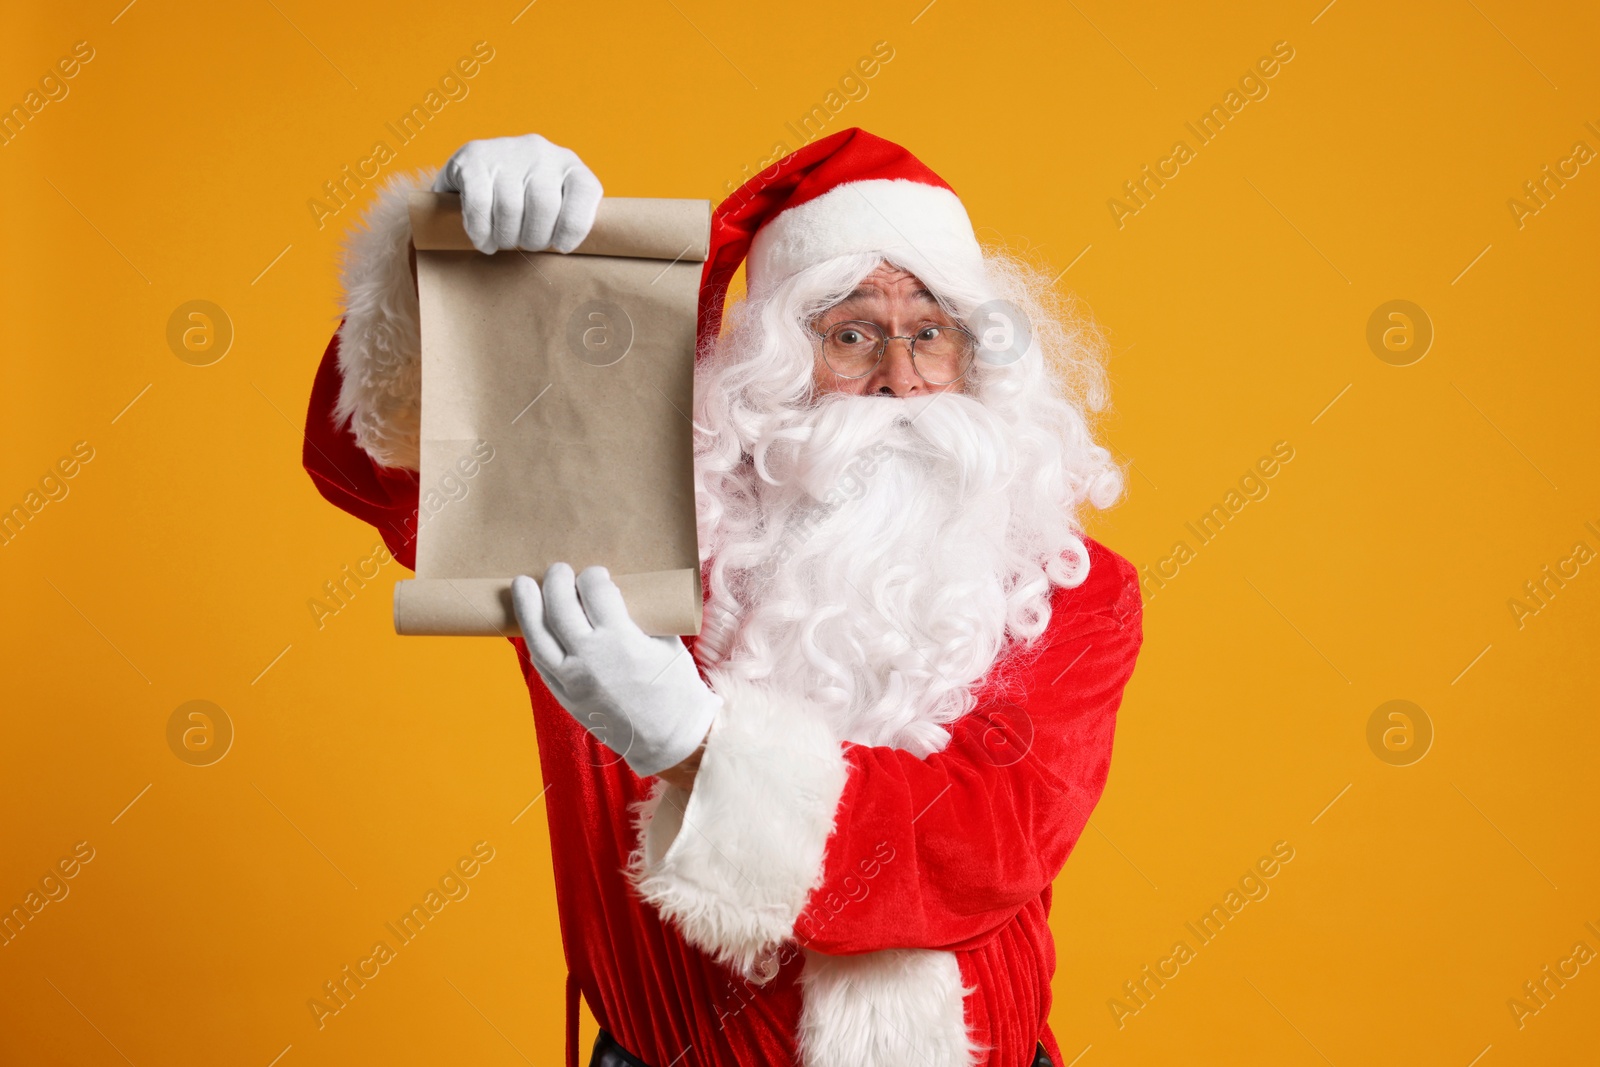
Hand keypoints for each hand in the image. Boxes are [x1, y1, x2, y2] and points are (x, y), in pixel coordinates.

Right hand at [432, 133, 602, 254]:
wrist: (474, 169)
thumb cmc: (524, 198)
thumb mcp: (556, 202)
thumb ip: (569, 219)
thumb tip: (569, 249)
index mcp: (569, 163)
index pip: (585, 193)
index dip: (574, 228)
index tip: (562, 246)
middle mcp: (541, 151)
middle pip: (544, 206)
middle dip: (535, 238)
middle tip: (526, 245)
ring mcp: (506, 151)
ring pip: (510, 208)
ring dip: (506, 237)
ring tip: (504, 242)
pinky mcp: (474, 157)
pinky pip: (479, 204)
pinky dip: (481, 231)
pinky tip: (484, 241)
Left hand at [512, 564, 719, 778]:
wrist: (669, 738)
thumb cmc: (675, 688)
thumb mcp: (667, 642)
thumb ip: (640, 615)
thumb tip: (616, 592)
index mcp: (621, 641)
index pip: (595, 591)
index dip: (594, 576)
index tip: (597, 575)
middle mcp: (590, 658)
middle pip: (560, 606)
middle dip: (557, 580)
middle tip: (560, 570)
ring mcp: (572, 680)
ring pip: (537, 634)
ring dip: (528, 605)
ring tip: (523, 584)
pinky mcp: (564, 696)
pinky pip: (539, 661)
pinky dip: (532, 638)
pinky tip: (531, 623)